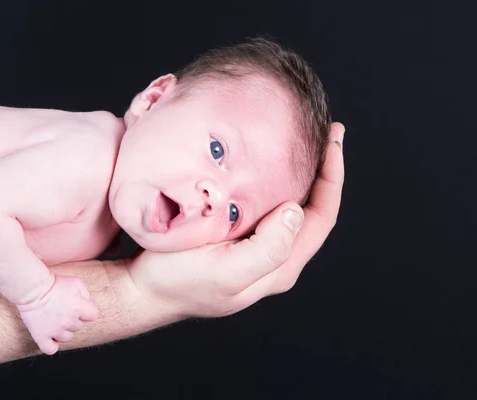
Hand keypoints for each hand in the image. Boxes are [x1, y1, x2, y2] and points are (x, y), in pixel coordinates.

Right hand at [17, 275, 98, 354]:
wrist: (32, 289)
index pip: (93, 315)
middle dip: (74, 318)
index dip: (88, 310)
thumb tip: (89, 305)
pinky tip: (50, 336)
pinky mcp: (41, 336)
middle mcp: (68, 321)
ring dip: (63, 330)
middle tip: (62, 308)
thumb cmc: (54, 284)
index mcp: (79, 308)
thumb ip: (87, 295)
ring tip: (54, 318)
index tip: (80, 305)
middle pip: (79, 326)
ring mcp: (54, 331)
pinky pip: (50, 349)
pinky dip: (52, 344)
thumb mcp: (76, 283)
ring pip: (67, 337)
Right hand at [127, 122, 344, 317]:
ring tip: (302, 144)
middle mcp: (275, 259)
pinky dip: (275, 183)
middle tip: (325, 132)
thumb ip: (268, 248)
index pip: (322, 216)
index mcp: (280, 265)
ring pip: (292, 208)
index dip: (332, 177)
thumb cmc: (178, 280)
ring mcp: (257, 251)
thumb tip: (294, 211)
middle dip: (323, 171)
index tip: (332, 140)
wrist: (144, 292)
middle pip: (313, 211)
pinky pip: (267, 209)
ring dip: (302, 176)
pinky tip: (266, 165)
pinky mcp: (238, 242)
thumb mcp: (225, 270)